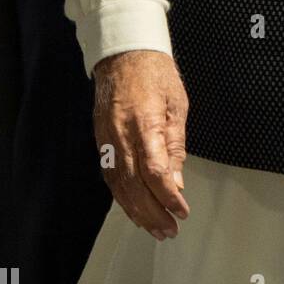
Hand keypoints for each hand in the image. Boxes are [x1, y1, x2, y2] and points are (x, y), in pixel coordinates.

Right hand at [93, 49, 190, 240]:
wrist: (123, 54)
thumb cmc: (155, 73)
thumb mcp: (177, 104)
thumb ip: (175, 144)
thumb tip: (176, 181)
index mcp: (144, 123)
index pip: (155, 171)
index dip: (168, 196)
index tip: (182, 210)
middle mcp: (122, 136)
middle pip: (136, 185)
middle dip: (154, 213)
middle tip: (170, 230)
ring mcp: (108, 140)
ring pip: (120, 186)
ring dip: (137, 211)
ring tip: (155, 228)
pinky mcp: (101, 141)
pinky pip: (110, 177)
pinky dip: (123, 198)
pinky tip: (134, 209)